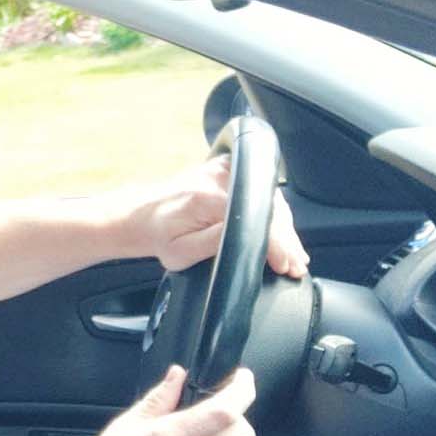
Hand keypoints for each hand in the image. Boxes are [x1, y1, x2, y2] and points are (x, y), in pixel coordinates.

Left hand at [122, 156, 307, 276]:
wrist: (141, 215)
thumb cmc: (158, 236)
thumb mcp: (181, 252)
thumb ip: (215, 243)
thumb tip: (248, 238)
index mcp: (206, 197)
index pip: (256, 218)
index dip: (277, 243)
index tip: (285, 263)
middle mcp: (217, 178)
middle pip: (268, 208)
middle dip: (286, 240)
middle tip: (294, 265)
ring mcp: (223, 170)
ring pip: (268, 199)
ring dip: (283, 228)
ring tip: (292, 256)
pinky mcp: (226, 170)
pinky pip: (259, 191)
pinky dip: (271, 214)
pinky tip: (281, 235)